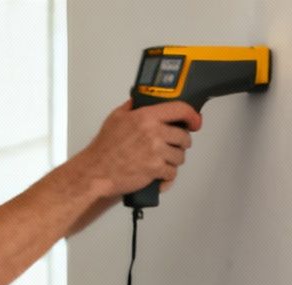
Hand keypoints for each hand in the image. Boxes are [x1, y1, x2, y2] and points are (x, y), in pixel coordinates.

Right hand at [73, 99, 202, 198]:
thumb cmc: (104, 148)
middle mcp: (154, 132)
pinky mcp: (155, 169)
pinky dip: (167, 176)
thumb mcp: (116, 118)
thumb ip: (132, 107)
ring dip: (174, 160)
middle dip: (181, 143)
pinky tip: (159, 174)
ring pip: (180, 156)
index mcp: (146, 116)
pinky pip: (172, 173)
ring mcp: (156, 151)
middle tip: (173, 146)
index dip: (192, 116)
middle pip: (184, 136)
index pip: (180, 109)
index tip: (195, 121)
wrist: (96, 172)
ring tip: (163, 161)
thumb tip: (141, 100)